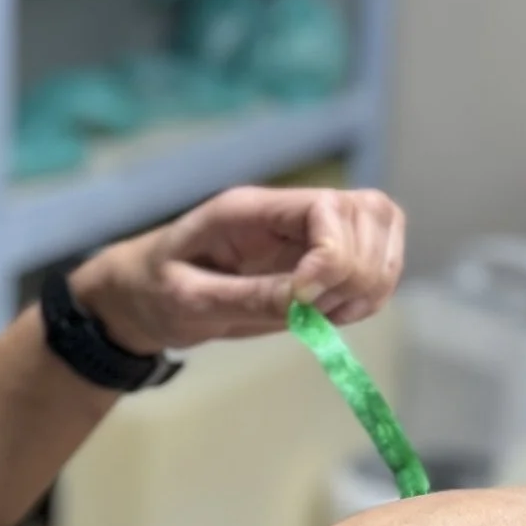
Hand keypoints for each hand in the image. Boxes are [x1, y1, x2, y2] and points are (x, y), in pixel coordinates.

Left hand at [69, 183, 404, 356]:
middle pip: (370, 212)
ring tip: (326, 317)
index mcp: (251, 209)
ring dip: (371, 282)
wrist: (142, 298)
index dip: (333, 256)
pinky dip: (370, 295)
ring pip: (383, 231)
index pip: (328, 207)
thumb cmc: (152, 290)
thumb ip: (246, 297)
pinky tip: (335, 318)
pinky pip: (373, 264)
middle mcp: (289, 213)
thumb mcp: (187, 299)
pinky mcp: (319, 261)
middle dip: (356, 271)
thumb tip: (305, 302)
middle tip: (315, 312)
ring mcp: (309, 234)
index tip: (304, 301)